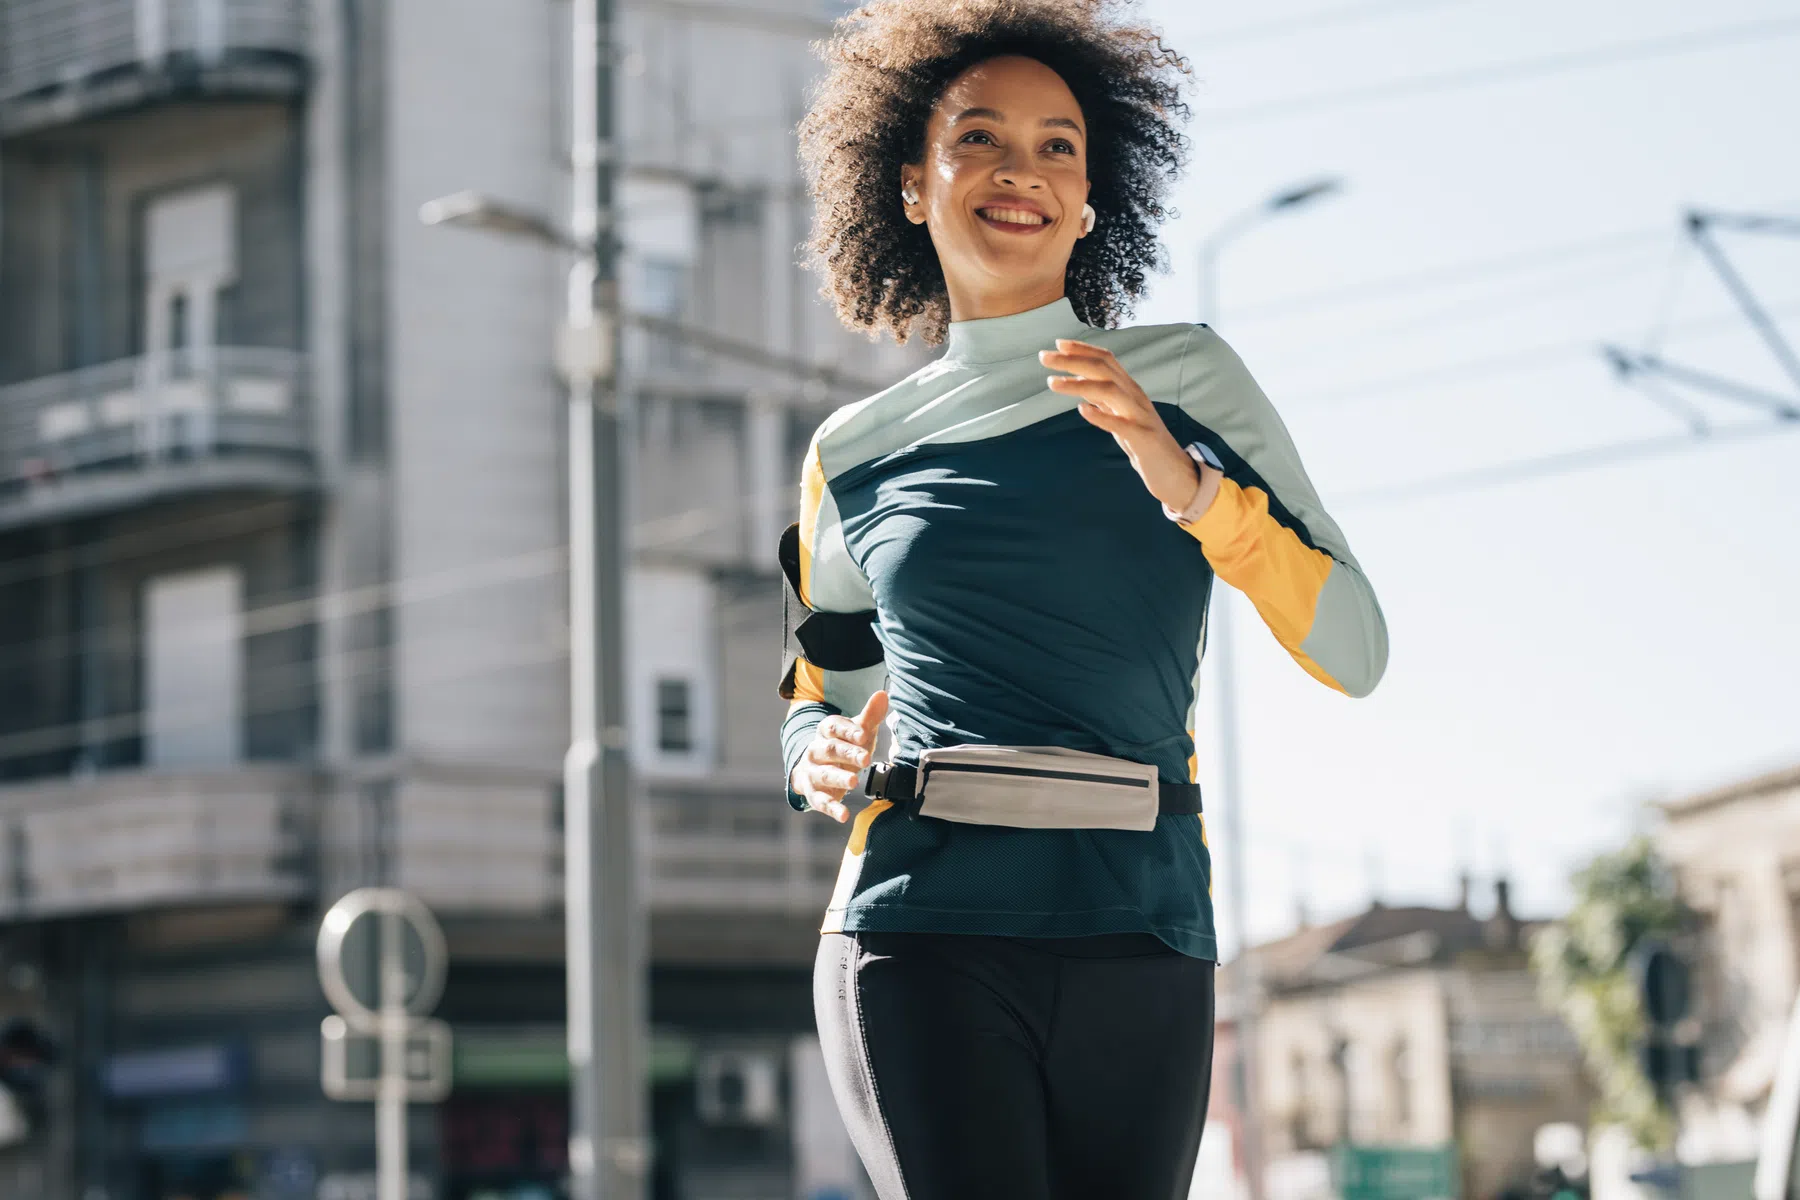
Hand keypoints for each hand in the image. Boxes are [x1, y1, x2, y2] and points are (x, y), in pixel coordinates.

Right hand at [792, 690, 888, 822]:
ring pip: (823, 774)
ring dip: (838, 778)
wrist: (816, 771)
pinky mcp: (813, 793)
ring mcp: (812, 773)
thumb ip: (869, 716)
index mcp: (825, 732)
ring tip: (854, 783)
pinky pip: (820, 801)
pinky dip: (831, 809)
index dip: (848, 731)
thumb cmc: (844, 748)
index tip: (864, 734)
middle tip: (864, 759)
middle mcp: (815, 750)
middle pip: (829, 750)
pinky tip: (844, 815)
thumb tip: (883, 693)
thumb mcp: (857, 733)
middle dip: (847, 754)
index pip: (833, 727)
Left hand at [1041, 340, 1218, 515]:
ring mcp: (1140, 416)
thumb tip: (1079, 382)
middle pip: (1104, 369)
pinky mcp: (1143, 438)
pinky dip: (1102, 415)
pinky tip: (1083, 410)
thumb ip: (1103, 399)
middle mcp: (1136, 397)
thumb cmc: (1143, 443)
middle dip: (1072, 360)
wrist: (1174, 472)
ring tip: (1052, 383)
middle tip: (1044, 357)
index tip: (1058, 343)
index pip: (1107, 360)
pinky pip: (1121, 424)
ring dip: (1079, 384)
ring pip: (1110, 390)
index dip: (1083, 349)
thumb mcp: (1120, 415)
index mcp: (1130, 389)